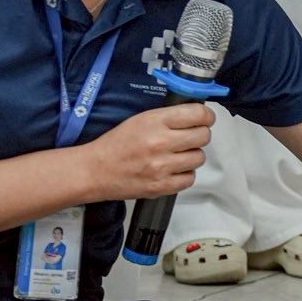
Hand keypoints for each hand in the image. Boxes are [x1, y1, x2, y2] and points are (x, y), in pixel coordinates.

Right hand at [79, 103, 212, 199]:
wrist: (95, 171)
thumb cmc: (116, 144)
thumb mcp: (141, 119)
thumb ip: (169, 116)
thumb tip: (197, 114)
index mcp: (155, 121)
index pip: (198, 114)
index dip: (206, 116)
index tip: (205, 118)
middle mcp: (161, 143)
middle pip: (203, 136)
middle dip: (200, 135)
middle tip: (189, 137)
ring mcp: (162, 166)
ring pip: (199, 158)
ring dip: (192, 155)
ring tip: (177, 155)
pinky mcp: (162, 186)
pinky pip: (190, 178)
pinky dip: (184, 174)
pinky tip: (172, 169)